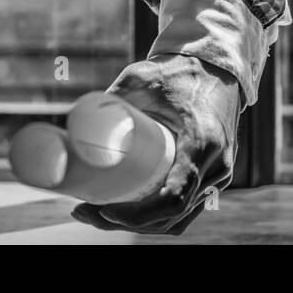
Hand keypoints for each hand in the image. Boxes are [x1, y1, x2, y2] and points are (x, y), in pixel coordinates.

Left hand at [70, 53, 240, 235]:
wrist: (218, 67)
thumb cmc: (181, 70)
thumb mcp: (144, 77)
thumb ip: (113, 95)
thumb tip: (74, 119)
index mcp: (202, 142)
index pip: (172, 197)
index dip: (137, 214)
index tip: (104, 209)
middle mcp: (216, 165)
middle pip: (171, 215)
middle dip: (127, 222)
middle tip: (86, 212)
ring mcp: (219, 174)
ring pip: (179, 218)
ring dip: (140, 225)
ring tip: (97, 214)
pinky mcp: (214, 176)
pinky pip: (187, 209)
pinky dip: (158, 219)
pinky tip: (129, 215)